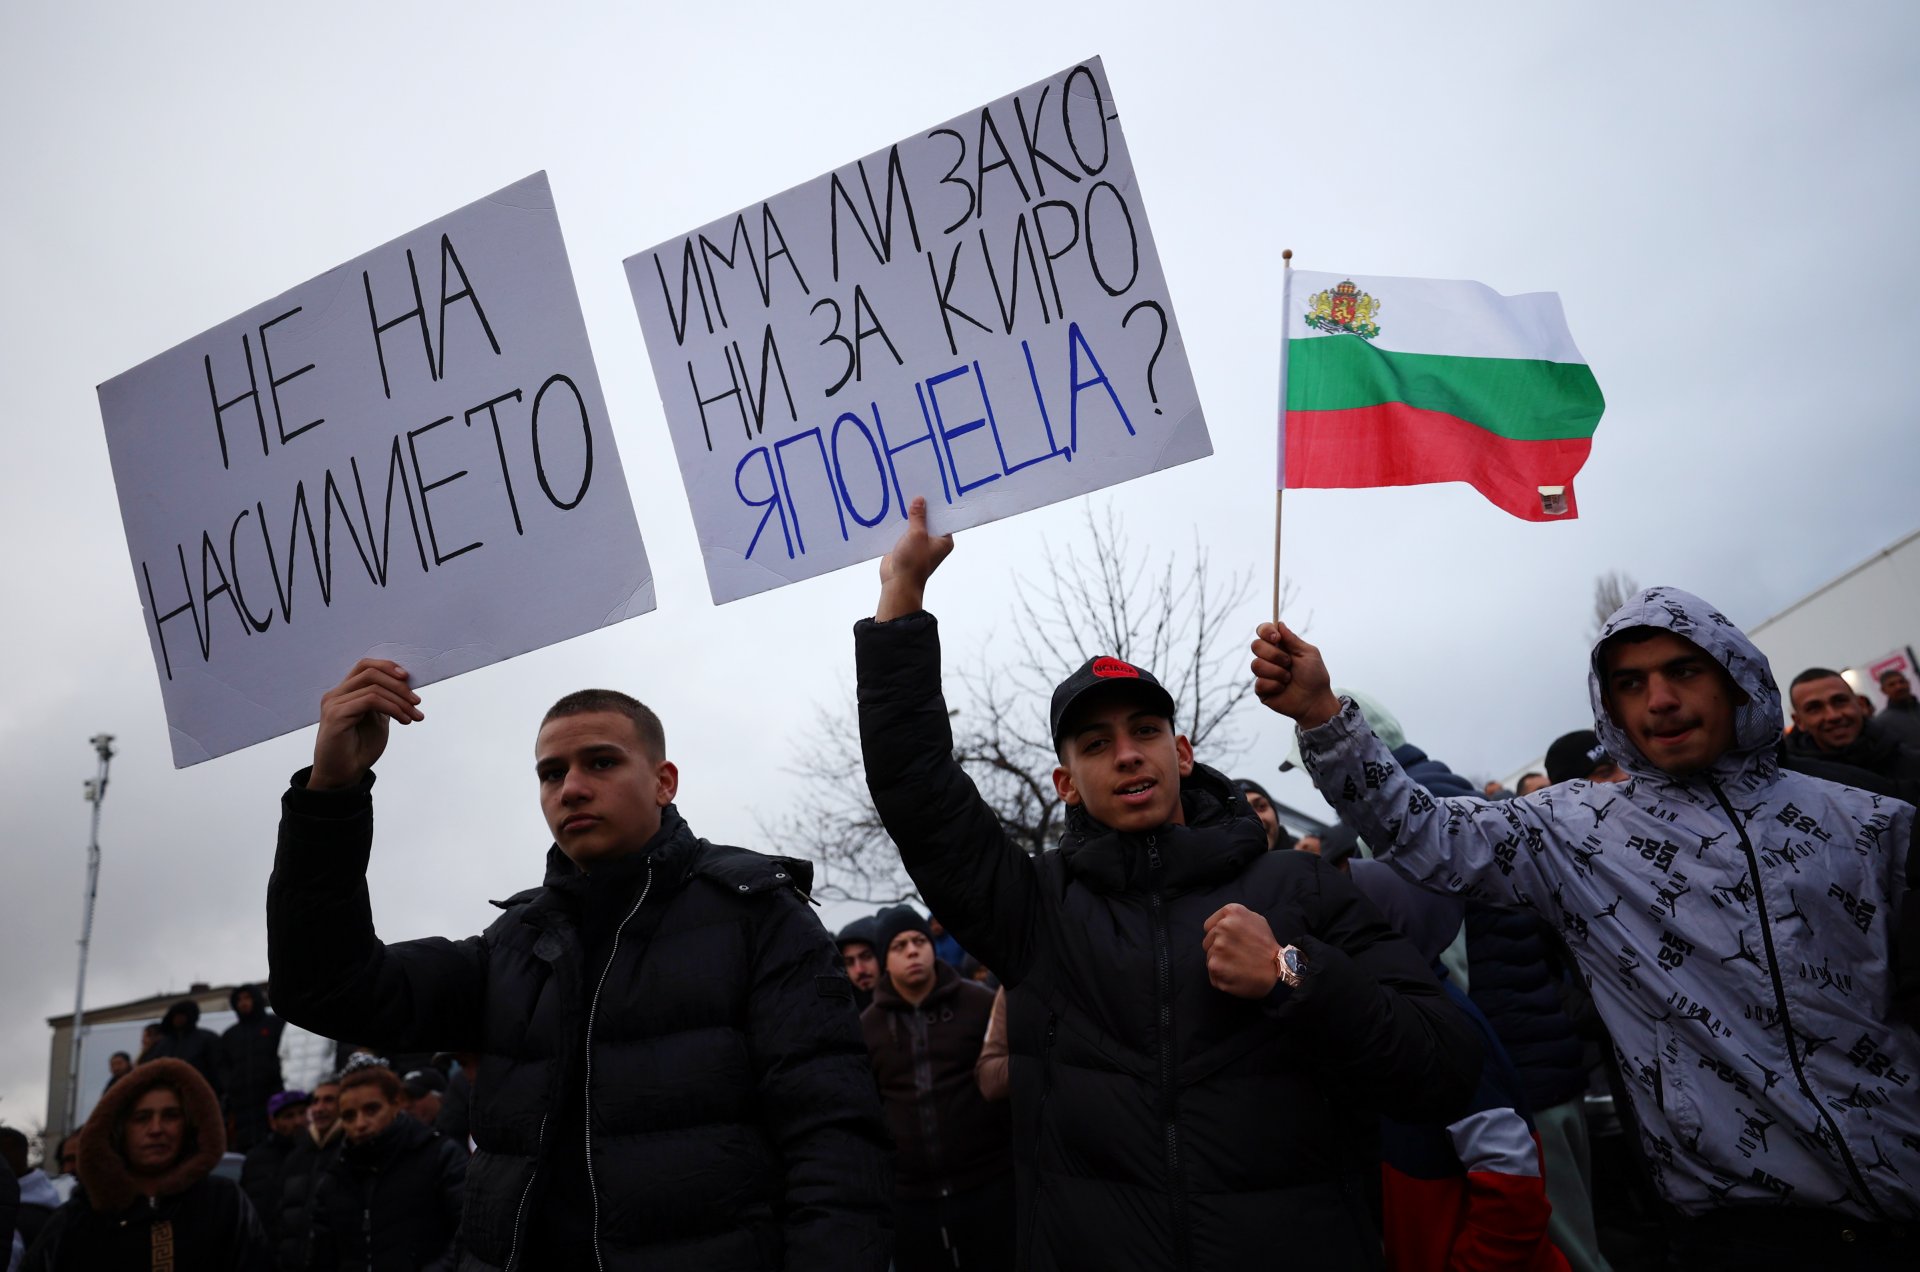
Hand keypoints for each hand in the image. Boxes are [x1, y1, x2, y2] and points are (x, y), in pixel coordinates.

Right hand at [310, 659, 421, 789]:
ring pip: (374, 686)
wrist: (343, 775)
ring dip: (400, 700)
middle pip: (370, 672)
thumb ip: (385, 701)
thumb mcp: (378, 720)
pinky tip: (403, 720)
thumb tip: (405, 685)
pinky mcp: (336, 715)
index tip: (409, 680)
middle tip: (417, 703)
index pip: (366, 666)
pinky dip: (392, 708)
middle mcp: (336, 694)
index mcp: (344, 692)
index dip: (389, 667)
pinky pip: (370, 700)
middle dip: (399, 685)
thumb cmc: (359, 749)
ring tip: (414, 715)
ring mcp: (333, 703)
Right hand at [875, 495, 954, 621]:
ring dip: (908, 515)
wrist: (897, 583)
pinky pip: (902, 530)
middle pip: (927, 519)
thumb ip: (918, 516)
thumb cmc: (913, 562)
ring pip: (913, 524)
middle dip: (920, 507)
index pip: (943, 517)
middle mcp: (933, 541)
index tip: (932, 488)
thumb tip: (920, 499)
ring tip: (903, 494)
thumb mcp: (917, 535)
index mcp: (944, 540)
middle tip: (916, 486)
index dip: (937, 504)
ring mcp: (918, 544)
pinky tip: (892, 509)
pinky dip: (898, 523)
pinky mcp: (905, 546)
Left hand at [1203, 903, 1281, 998]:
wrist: (1278, 969)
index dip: (1218, 936)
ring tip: (1238, 965)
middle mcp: (1222, 926)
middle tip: (1237, 955)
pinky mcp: (1215, 965)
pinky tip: (1235, 974)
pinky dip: (1220, 976)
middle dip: (1219, 948)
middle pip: (1207, 941)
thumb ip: (1235, 919)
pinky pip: (1211, 971)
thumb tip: (1220, 924)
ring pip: (1209, 956)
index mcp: (1232, 912)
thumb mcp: (1256, 919)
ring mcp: (1217, 946)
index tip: (1229, 943)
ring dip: (1220, 962)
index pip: (1209, 926)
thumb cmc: (1267, 945)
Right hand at [1250, 622, 1340, 728]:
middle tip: (1289, 663)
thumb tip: (1279, 624)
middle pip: (1255, 645)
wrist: (1315, 700)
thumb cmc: (1315, 676)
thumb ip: (1293, 639)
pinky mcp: (1261, 690)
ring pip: (1256, 665)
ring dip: (1277, 672)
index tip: (1277, 638)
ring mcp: (1264, 674)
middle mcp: (1269, 658)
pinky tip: (1283, 689)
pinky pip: (1260, 683)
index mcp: (1279, 646)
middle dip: (1274, 655)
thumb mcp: (1308, 653)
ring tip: (1288, 678)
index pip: (1263, 631)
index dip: (1266, 631)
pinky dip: (1275, 686)